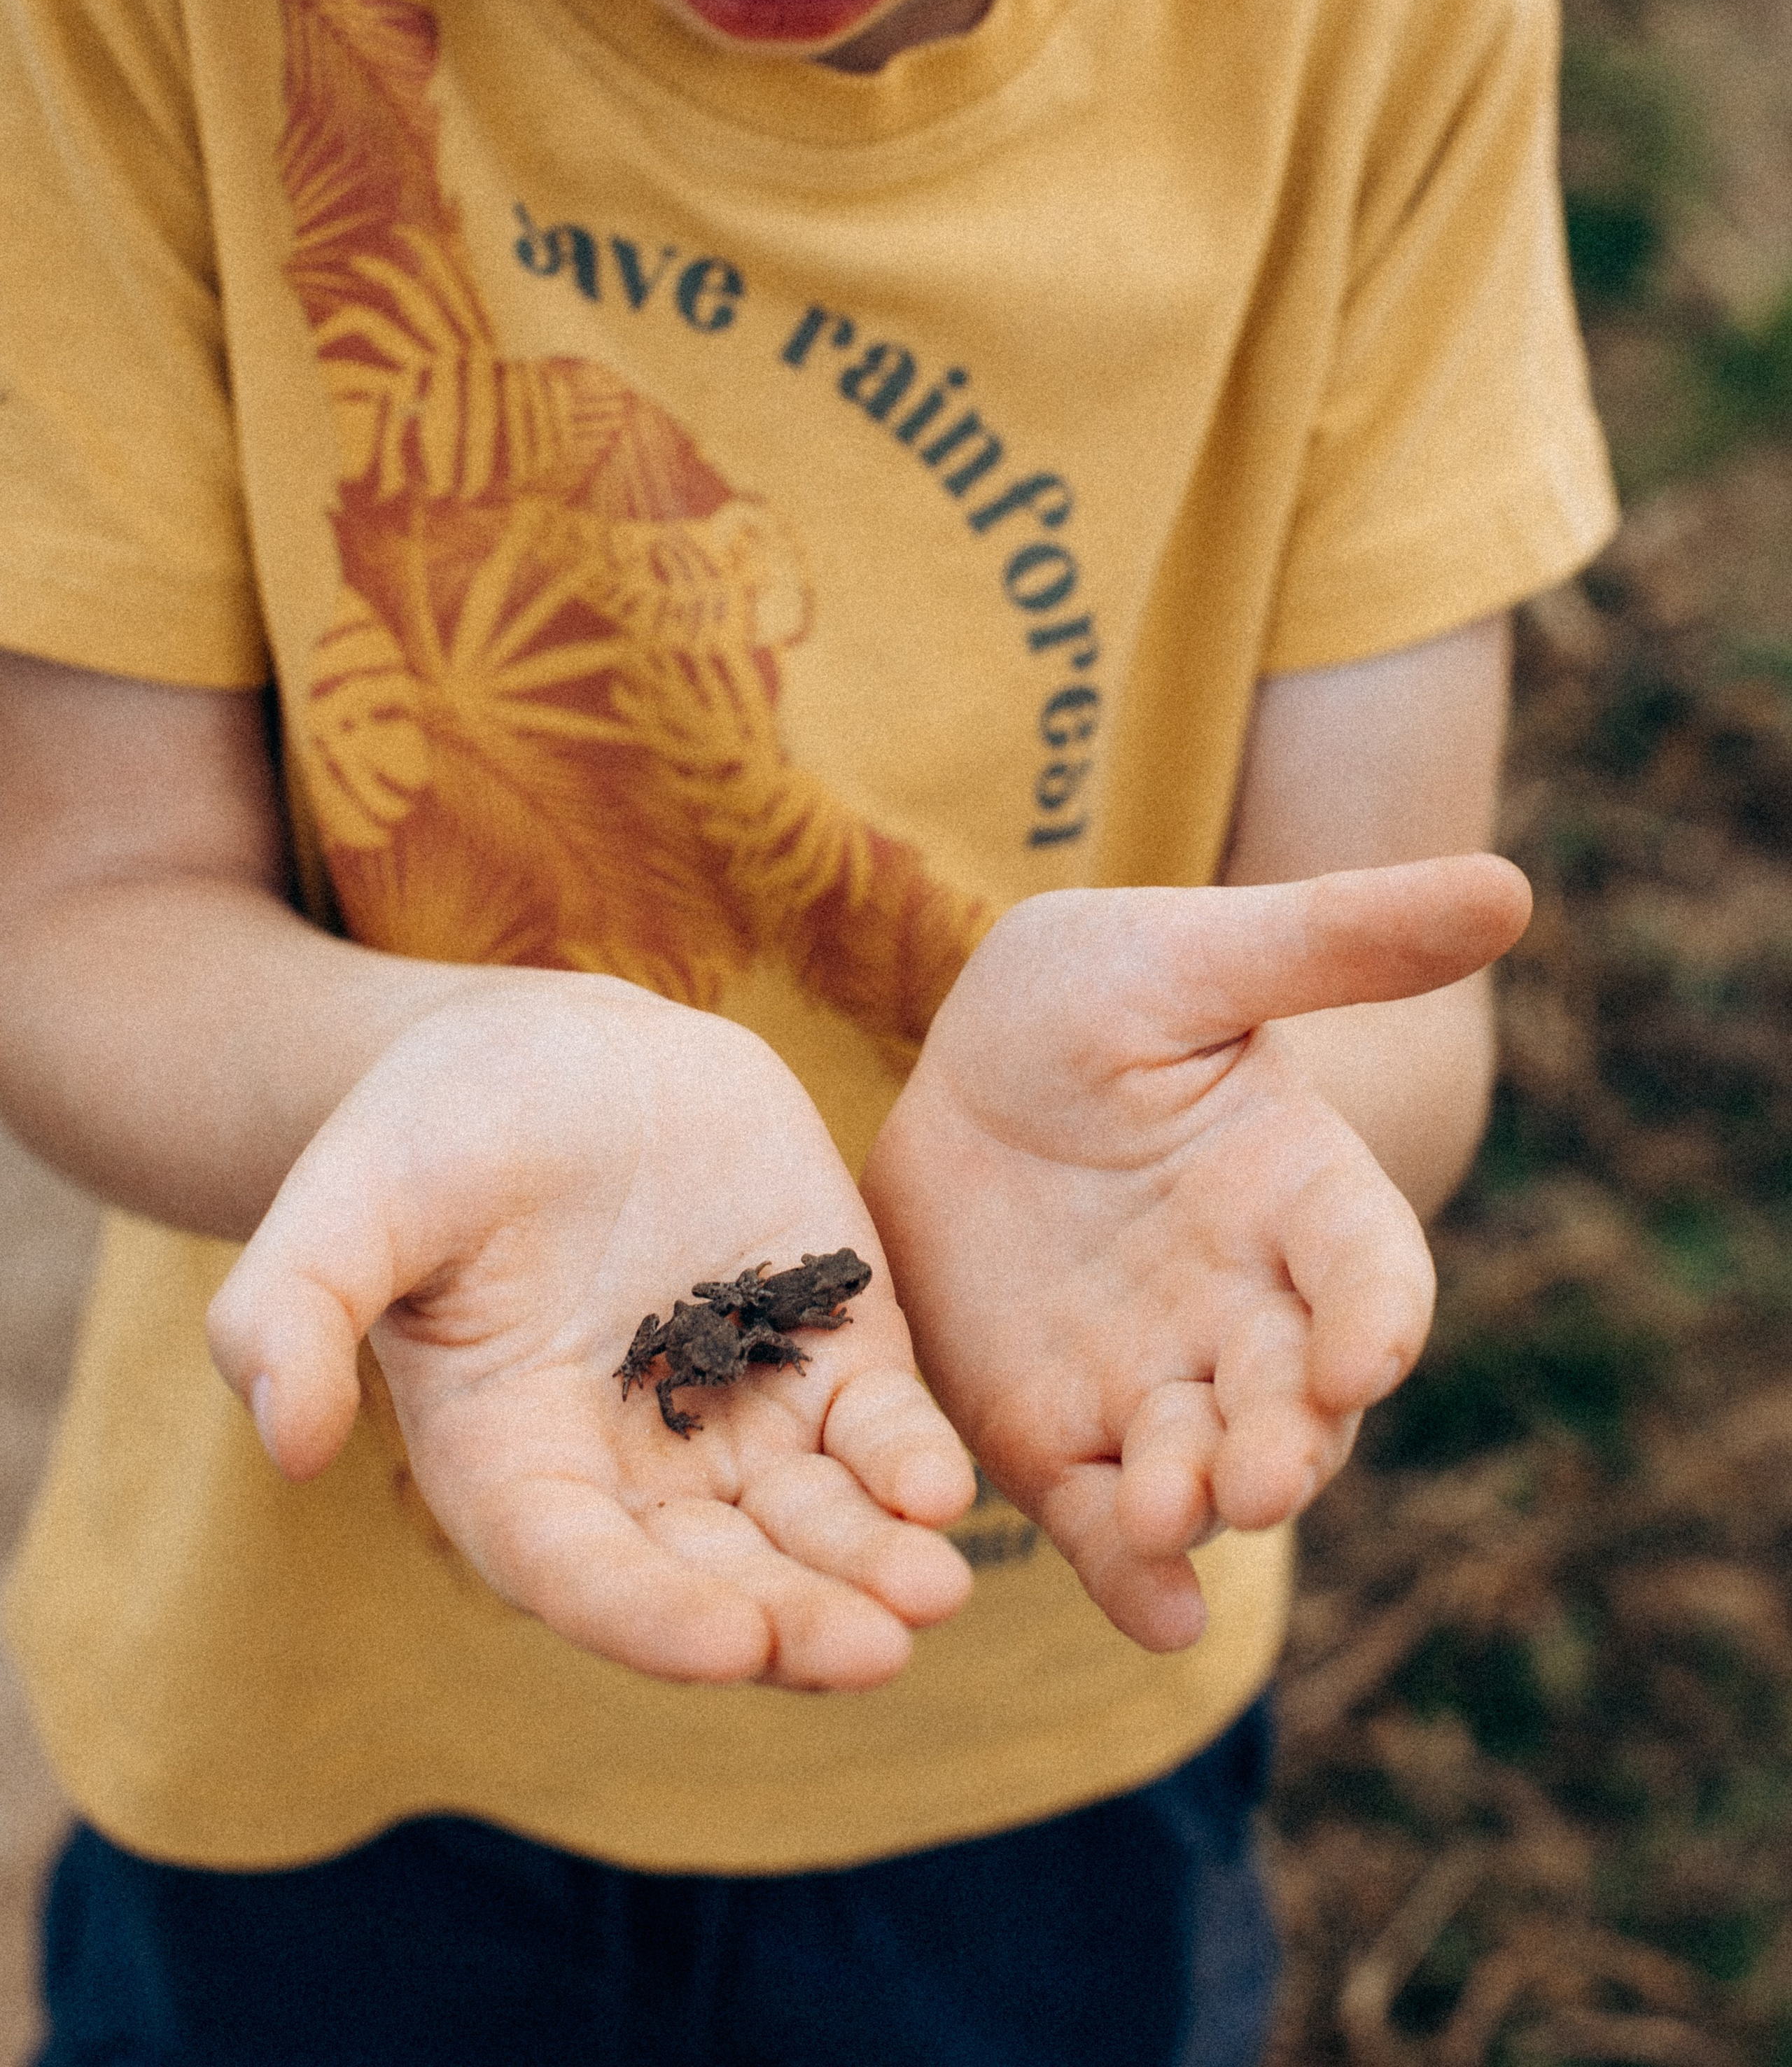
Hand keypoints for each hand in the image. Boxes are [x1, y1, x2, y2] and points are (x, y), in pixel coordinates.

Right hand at [208, 976, 973, 1690]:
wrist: (547, 1053)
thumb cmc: (422, 1136)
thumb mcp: (346, 1206)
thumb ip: (294, 1311)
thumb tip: (285, 1437)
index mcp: (513, 1467)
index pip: (583, 1572)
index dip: (653, 1617)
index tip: (731, 1646)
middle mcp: (633, 1469)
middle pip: (720, 1576)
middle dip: (794, 1620)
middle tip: (873, 1649)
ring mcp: (738, 1409)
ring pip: (813, 1522)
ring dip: (871, 1566)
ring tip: (935, 1592)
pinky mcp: (823, 1341)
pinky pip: (875, 1425)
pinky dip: (909, 1460)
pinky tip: (943, 1487)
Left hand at [859, 855, 1530, 1651]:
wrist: (962, 1069)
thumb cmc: (1093, 992)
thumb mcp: (1196, 951)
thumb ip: (1335, 937)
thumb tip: (1507, 886)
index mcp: (1303, 1197)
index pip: (1371, 1269)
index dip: (1376, 1313)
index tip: (1365, 1349)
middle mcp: (1250, 1309)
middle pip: (1300, 1399)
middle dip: (1292, 1440)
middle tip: (1262, 1471)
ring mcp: (1156, 1379)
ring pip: (1205, 1468)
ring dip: (1202, 1504)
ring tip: (1172, 1520)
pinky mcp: (1058, 1431)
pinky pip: (1100, 1515)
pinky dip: (1127, 1570)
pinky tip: (1145, 1609)